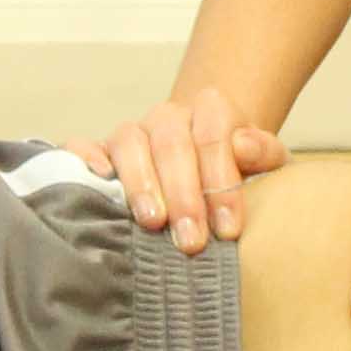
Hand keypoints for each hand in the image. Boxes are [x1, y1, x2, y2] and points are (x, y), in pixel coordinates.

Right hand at [91, 88, 285, 252]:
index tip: (229, 229)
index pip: (214, 137)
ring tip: (153, 222)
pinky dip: (85, 158)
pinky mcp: (101, 150)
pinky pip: (83, 145)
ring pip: (129, 142)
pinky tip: (97, 180)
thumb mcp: (267, 164)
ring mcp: (133, 132)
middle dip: (183, 194)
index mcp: (211, 109)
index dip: (221, 183)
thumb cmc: (239, 172)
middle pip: (171, 143)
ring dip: (140, 183)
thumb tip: (244, 147)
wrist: (207, 164)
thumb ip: (264, 154)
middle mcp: (168, 117)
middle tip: (191, 241)